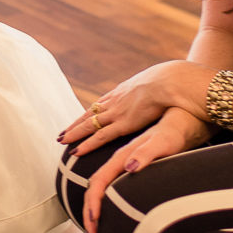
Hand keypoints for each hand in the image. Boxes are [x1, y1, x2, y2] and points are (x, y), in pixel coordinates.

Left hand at [58, 61, 188, 154]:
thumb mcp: (159, 82)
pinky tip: (75, 152)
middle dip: (77, 123)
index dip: (93, 111)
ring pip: (88, 125)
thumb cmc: (171, 81)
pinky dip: (87, 144)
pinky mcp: (122, 123)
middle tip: (64, 131)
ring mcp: (116, 112)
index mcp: (124, 91)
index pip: (103, 103)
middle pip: (91, 113)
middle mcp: (115, 101)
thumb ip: (157, 89)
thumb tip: (164, 90)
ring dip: (74, 133)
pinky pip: (99, 136)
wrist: (170, 80)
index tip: (84, 117)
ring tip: (61, 140)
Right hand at [82, 107, 212, 232]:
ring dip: (94, 212)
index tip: (94, 228)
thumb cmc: (179, 130)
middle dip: (90, 217)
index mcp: (123, 156)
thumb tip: (129, 167)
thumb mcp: (167, 142)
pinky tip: (110, 214)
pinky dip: (104, 203)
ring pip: (100, 189)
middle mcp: (120, 160)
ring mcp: (126, 162)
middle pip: (94, 189)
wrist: (187, 115)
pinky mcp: (135, 165)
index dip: (93, 206)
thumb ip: (147, 153)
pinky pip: (111, 186)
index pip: (98, 183)